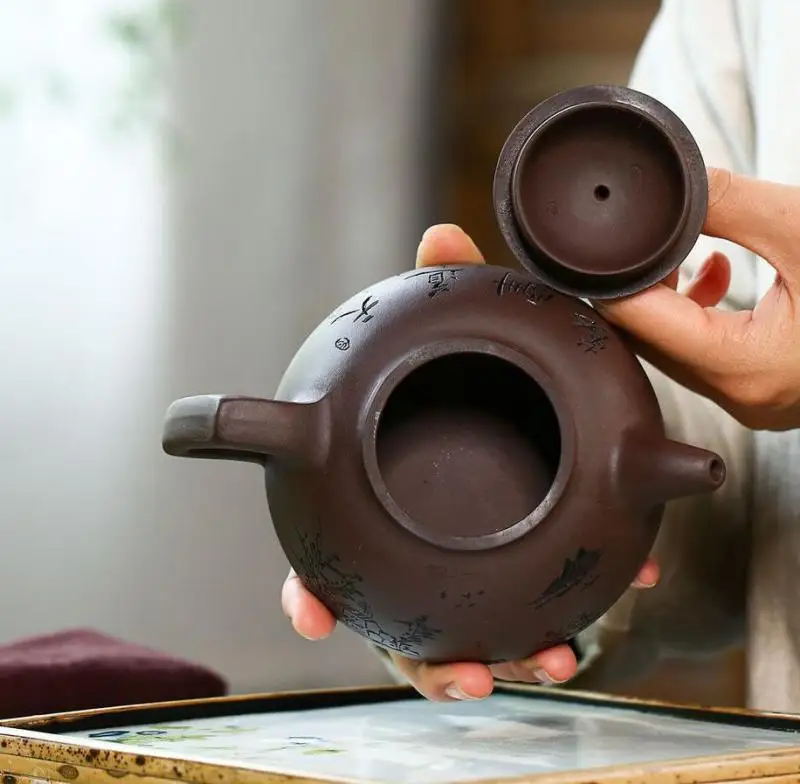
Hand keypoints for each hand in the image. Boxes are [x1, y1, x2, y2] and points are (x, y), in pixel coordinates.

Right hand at [281, 224, 659, 700]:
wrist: (522, 408)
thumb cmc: (472, 380)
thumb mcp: (461, 334)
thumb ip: (446, 291)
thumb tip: (438, 231)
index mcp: (374, 502)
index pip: (322, 557)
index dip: (310, 591)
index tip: (313, 618)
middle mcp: (406, 548)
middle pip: (393, 621)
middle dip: (423, 658)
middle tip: (463, 672)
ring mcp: (452, 573)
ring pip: (458, 640)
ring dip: (499, 659)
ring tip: (551, 658)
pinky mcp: (503, 585)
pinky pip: (518, 623)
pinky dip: (550, 631)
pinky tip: (581, 628)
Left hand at [595, 168, 799, 430]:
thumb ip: (726, 204)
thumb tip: (666, 184)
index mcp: (749, 370)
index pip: (643, 324)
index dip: (616, 277)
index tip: (603, 242)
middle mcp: (745, 399)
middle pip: (651, 341)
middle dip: (639, 286)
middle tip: (642, 237)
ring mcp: (756, 402)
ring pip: (676, 351)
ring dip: (667, 300)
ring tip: (678, 248)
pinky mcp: (767, 391)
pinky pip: (706, 357)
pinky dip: (697, 315)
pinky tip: (710, 274)